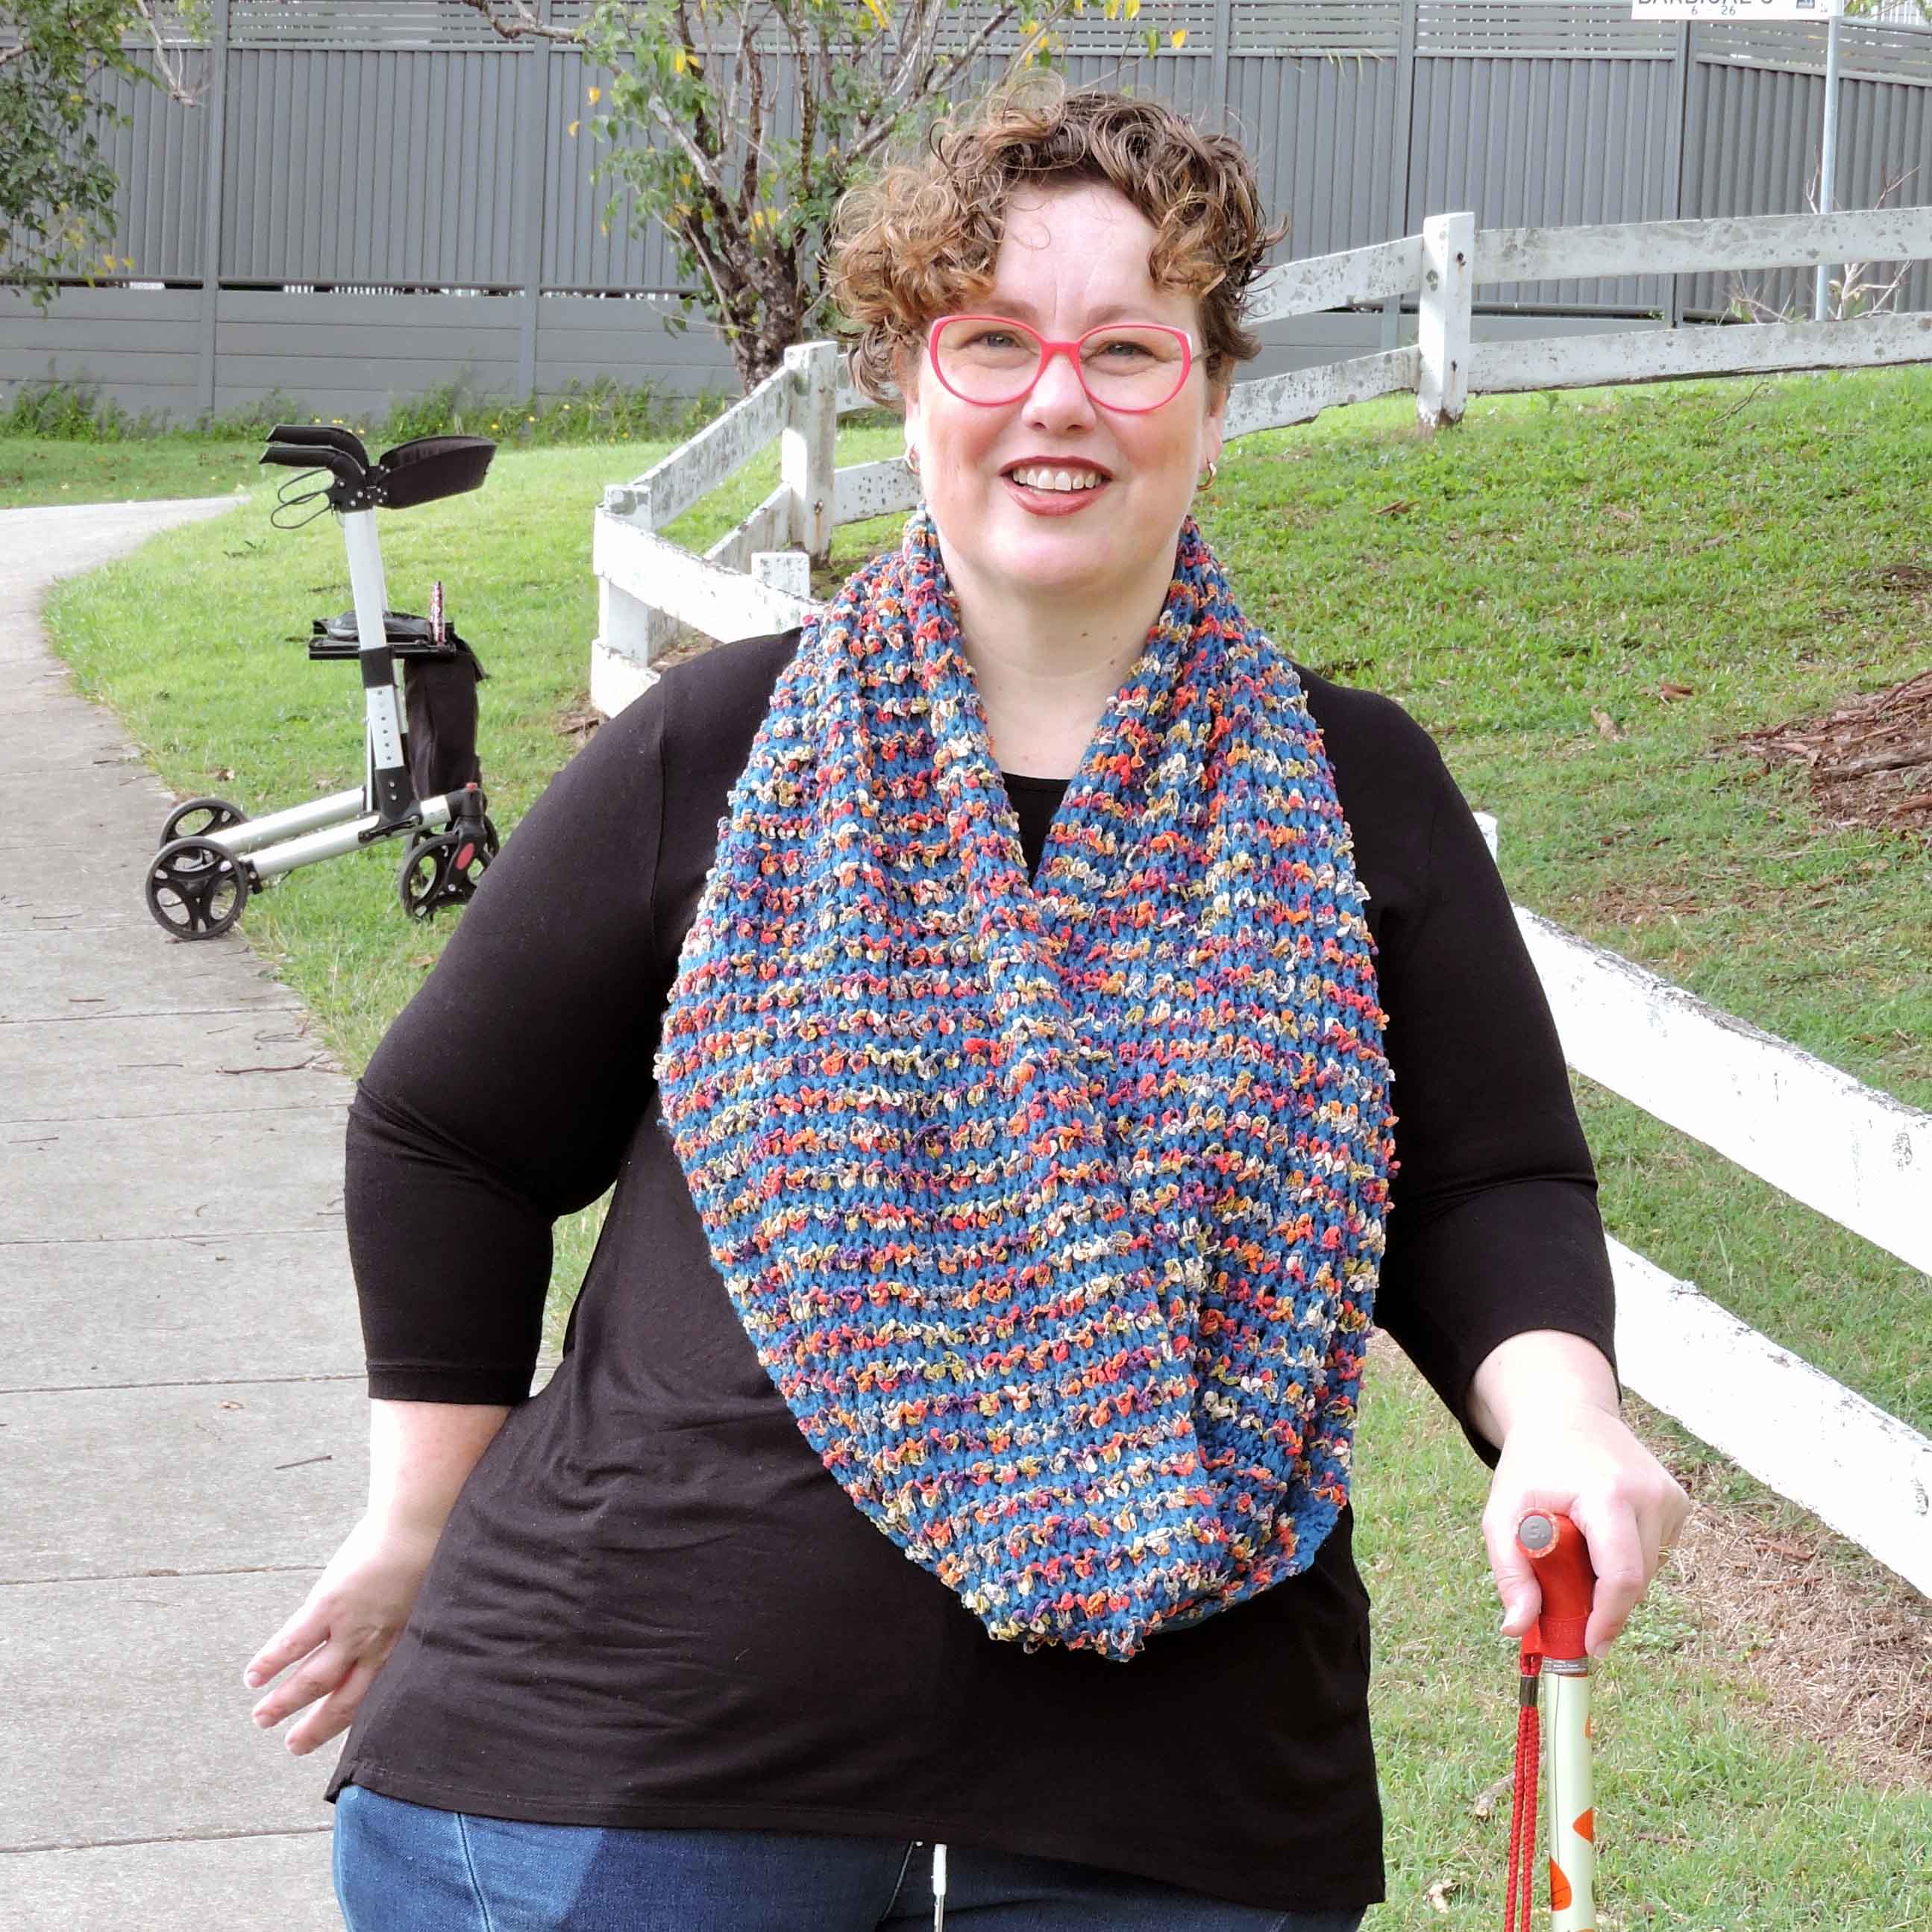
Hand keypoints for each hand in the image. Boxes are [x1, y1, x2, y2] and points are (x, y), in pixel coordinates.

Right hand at [243, 1513, 441, 1755]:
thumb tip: (405, 1623)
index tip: (340, 1739)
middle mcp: (377, 1647)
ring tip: (261, 1719)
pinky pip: (294, 1643)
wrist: (424, 1519)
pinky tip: (253, 1677)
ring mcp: (352, 1628)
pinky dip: (271, 1662)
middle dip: (316, 1727)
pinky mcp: (329, 1605)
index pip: (377, 1696)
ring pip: (312, 1679)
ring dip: (284, 1702)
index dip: (356, 1720)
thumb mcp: (430, 1598)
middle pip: (343, 1701)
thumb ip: (413, 1620)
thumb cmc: (433, 1549)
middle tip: (294, 1746)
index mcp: (404, 1646)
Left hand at [1482, 1401, 1689, 1658]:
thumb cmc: (1532, 1463)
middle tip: (1567, 1595)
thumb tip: (1516, 1629)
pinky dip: (1629, 1556)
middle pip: (1636, 1580)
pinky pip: (1656, 1552)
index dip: (1609, 1619)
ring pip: (1649, 1570)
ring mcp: (1669, 1496)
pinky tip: (1602, 1532)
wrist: (1565, 1411)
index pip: (1622, 1575)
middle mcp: (1650, 1494)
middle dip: (1604, 1601)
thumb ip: (1508, 1570)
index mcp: (1609, 1495)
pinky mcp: (1677, 1501)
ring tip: (1578, 1548)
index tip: (1591, 1645)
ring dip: (1614, 1577)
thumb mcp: (1503, 1511)